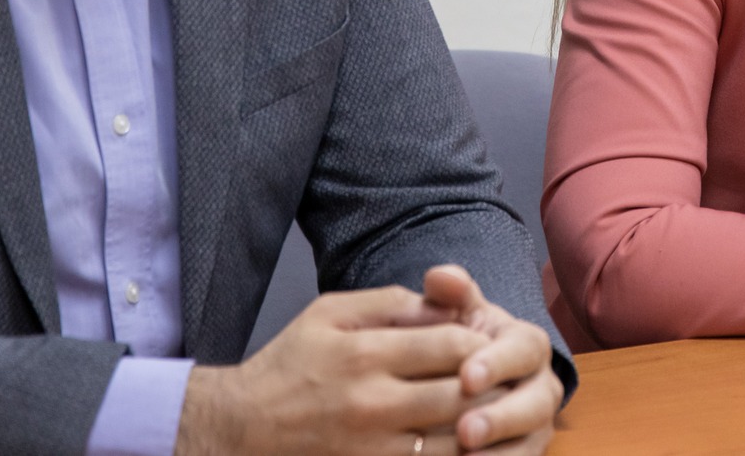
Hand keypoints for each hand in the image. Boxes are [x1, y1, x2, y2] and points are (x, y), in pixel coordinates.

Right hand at [175, 284, 485, 455]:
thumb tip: (443, 304)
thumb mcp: (329, 313)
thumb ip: (388, 304)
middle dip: (491, 387)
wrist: (240, 428)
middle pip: (460, 395)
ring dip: (482, 428)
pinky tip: (463, 444)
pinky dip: (454, 455)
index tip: (487, 343)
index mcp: (364, 353)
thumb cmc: (289, 364)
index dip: (481, 343)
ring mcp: (371, 447)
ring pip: (453, 441)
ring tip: (494, 414)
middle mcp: (371, 402)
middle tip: (504, 380)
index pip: (451, 345)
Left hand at [419, 265, 561, 454]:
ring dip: (501, 452)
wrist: (474, 377)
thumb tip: (441, 277)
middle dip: (501, 418)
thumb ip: (450, 293)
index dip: (497, 364)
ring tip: (466, 455)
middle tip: (465, 431)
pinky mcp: (527, 451)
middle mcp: (542, 386)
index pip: (522, 351)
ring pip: (531, 441)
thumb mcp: (458, 312)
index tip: (465, 376)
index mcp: (528, 345)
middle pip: (534, 404)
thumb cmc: (463, 339)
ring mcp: (537, 425)